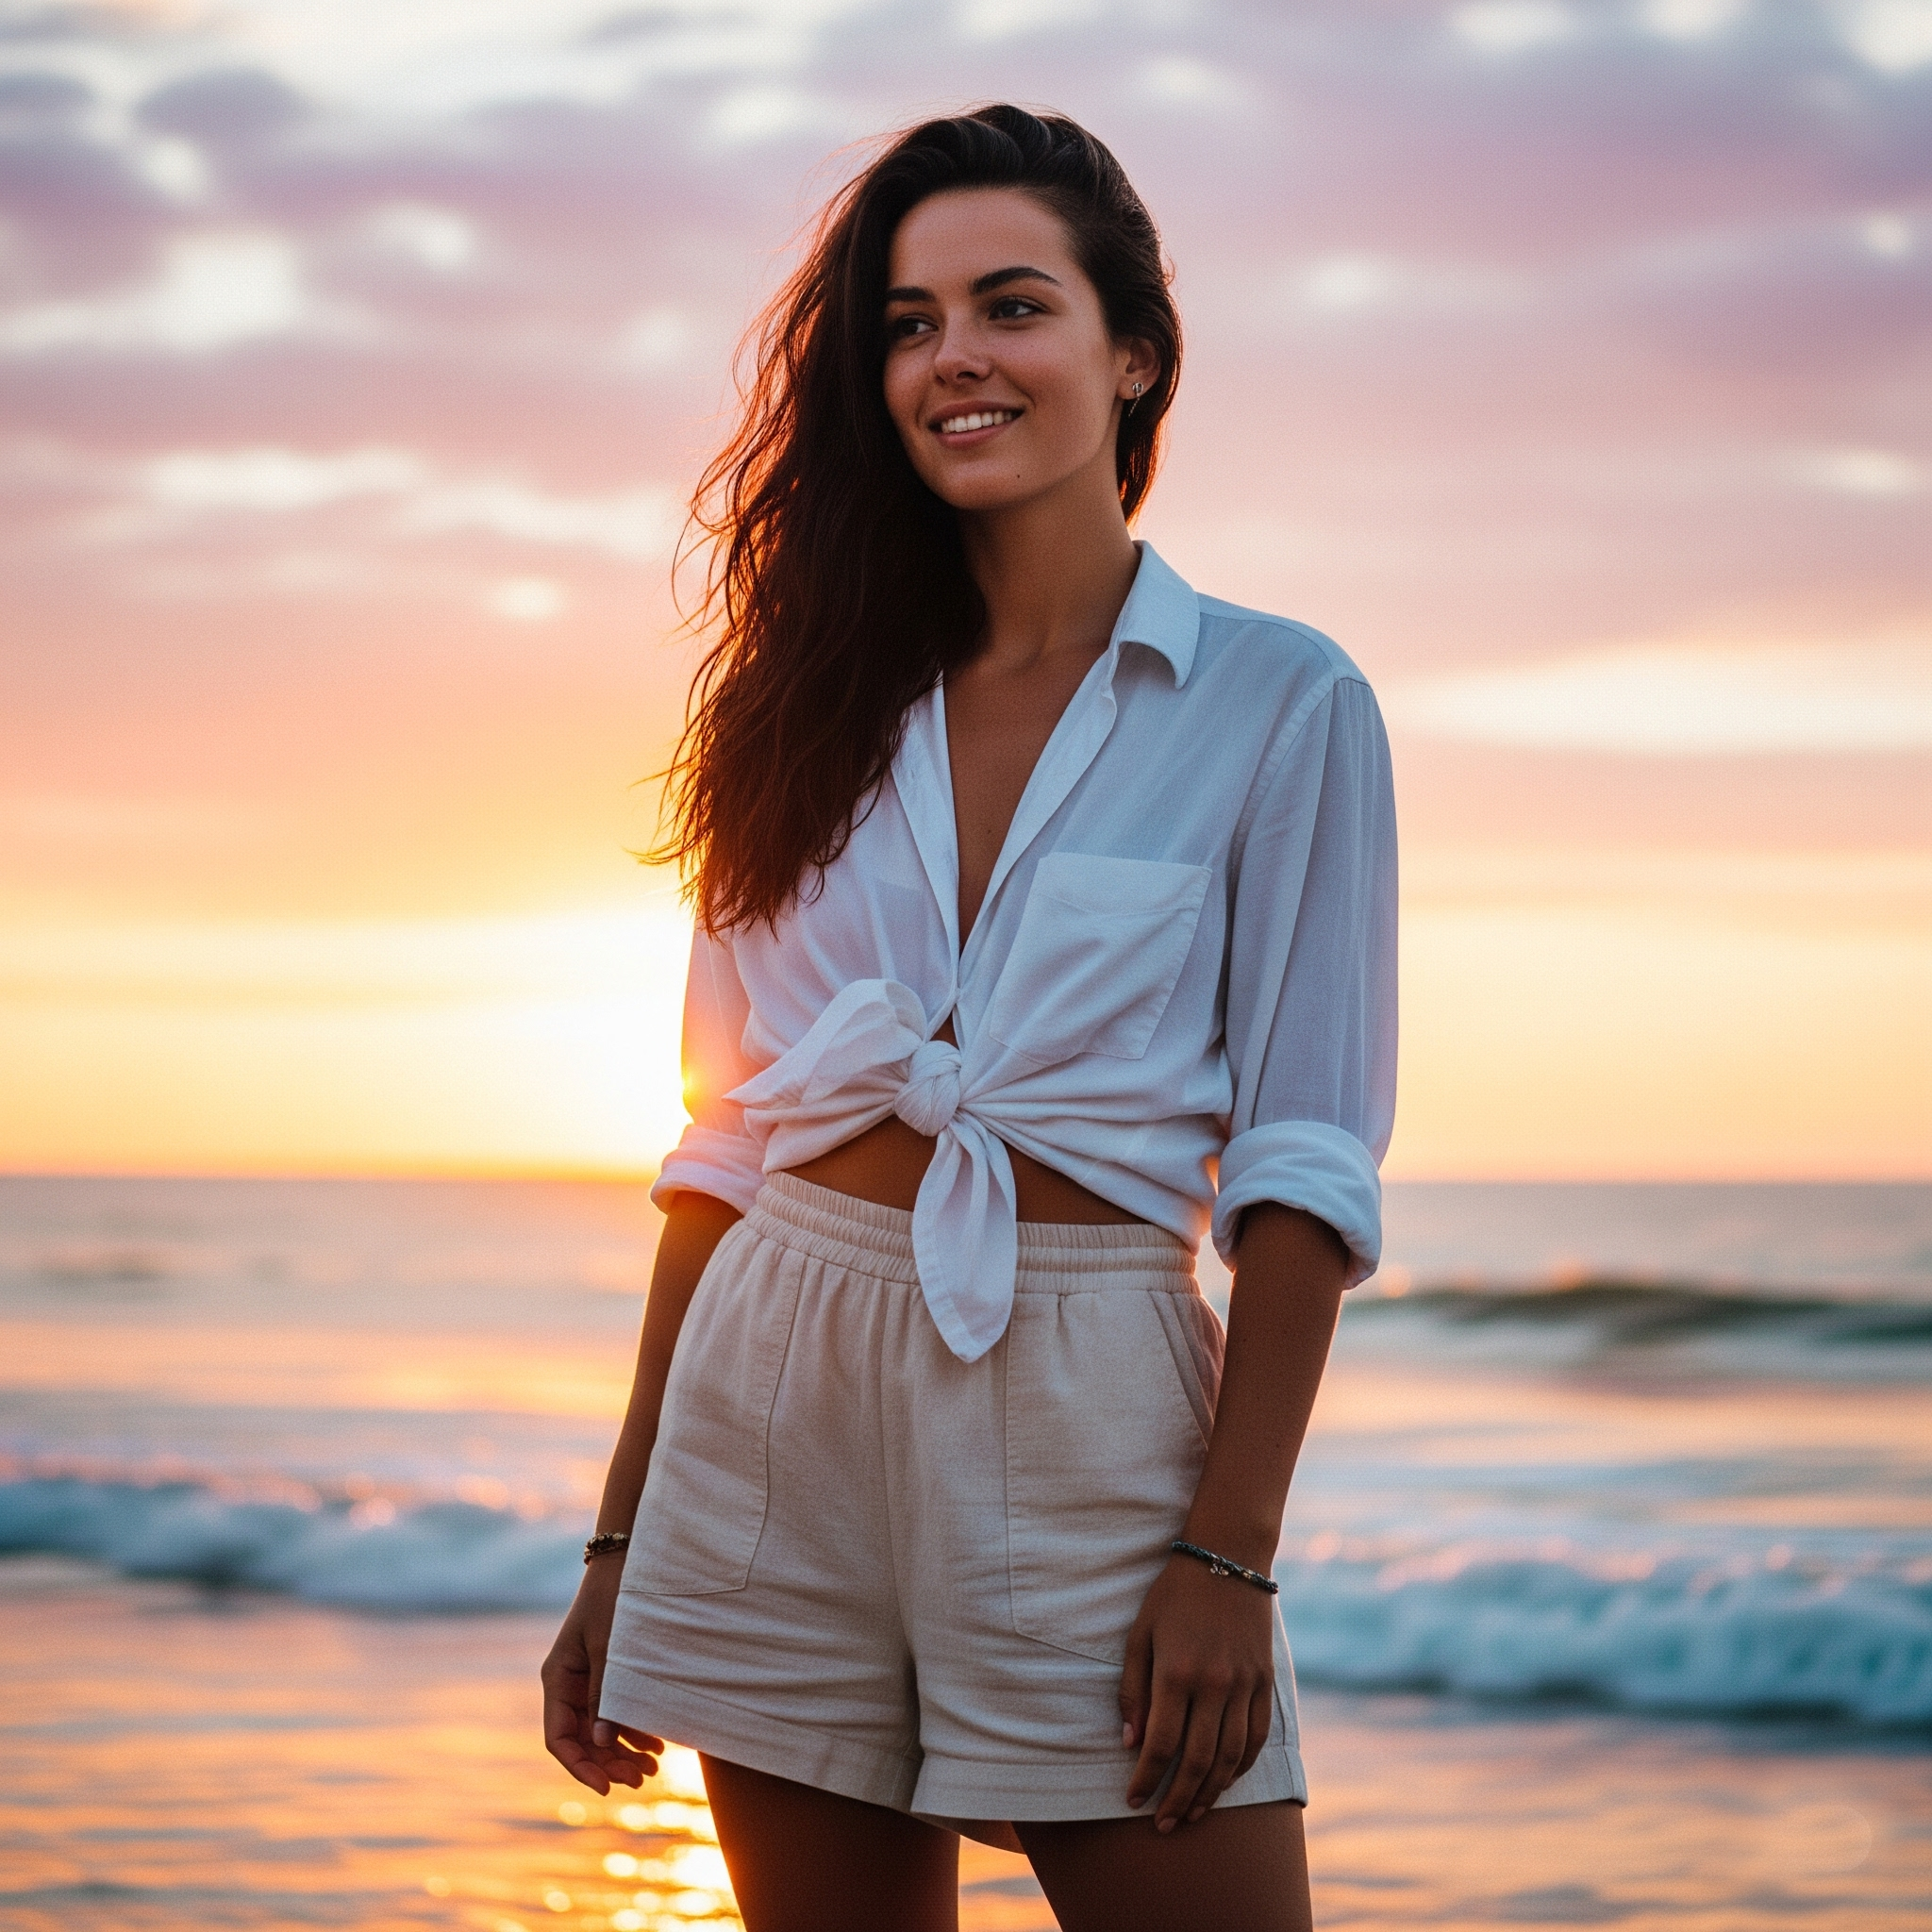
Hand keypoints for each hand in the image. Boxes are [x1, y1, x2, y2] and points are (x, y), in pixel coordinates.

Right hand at [541, 1557, 664, 1793]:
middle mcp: (568, 1685)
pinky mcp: (607, 1676)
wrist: (627, 1561)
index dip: (580, 1767)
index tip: (606, 1789)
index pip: (559, 1738)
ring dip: (622, 1753)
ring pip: (600, 1732)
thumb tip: (601, 1742)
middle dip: (609, 1763)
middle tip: (641, 1780)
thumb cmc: (613, 1598)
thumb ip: (604, 1693)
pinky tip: (655, 1746)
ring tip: (653, 1768)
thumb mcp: (609, 1645)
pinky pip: (614, 1714)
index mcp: (558, 1678)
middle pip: (582, 1740)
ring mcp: (587, 1681)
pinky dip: (633, 1732)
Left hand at [1119, 1552, 1275, 1831]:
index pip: (1159, 1745)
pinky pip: (1256, 1738)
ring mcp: (1244, 1685)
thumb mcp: (1140, 1634)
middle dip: (1177, 1799)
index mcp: (1175, 1672)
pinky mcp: (1265, 1682)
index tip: (1132, 1800)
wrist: (1228, 1558)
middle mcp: (1213, 1684)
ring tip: (1192, 1813)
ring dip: (1210, 1792)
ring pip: (1230, 1758)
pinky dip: (1241, 1767)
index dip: (1145, 1779)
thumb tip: (1130, 1743)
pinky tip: (1224, 1782)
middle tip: (1163, 1824)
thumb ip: (1133, 1690)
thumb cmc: (1173, 1595)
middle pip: (1197, 1761)